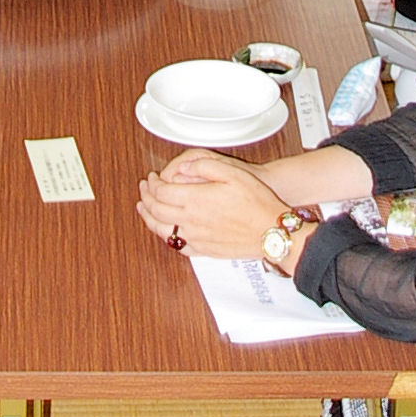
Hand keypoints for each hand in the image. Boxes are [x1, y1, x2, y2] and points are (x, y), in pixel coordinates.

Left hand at [136, 150, 288, 257]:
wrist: (271, 231)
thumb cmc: (256, 203)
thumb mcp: (232, 172)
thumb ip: (205, 165)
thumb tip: (184, 166)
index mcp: (195, 200)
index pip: (161, 192)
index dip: (152, 183)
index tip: (151, 178)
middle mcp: (192, 221)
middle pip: (156, 211)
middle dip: (146, 198)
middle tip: (145, 189)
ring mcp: (196, 238)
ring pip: (162, 231)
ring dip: (148, 219)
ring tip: (144, 210)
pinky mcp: (204, 250)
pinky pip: (177, 246)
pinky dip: (165, 237)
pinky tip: (166, 232)